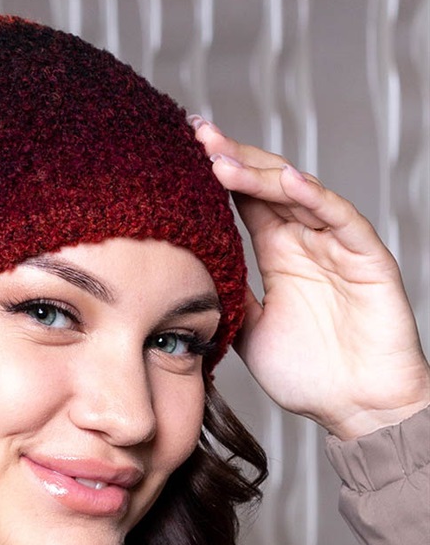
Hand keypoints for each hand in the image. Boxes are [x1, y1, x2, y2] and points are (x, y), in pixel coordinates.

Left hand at [189, 117, 429, 439]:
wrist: (358, 410)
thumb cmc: (310, 376)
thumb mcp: (250, 331)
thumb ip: (228, 296)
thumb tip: (184, 277)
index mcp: (278, 253)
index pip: (243, 200)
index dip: (214, 175)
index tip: (177, 151)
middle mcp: (306, 240)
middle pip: (265, 185)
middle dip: (230, 158)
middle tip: (193, 134)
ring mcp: (336, 245)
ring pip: (297, 193)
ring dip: (259, 173)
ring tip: (220, 157)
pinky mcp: (367, 258)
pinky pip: (340, 218)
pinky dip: (314, 197)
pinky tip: (284, 181)